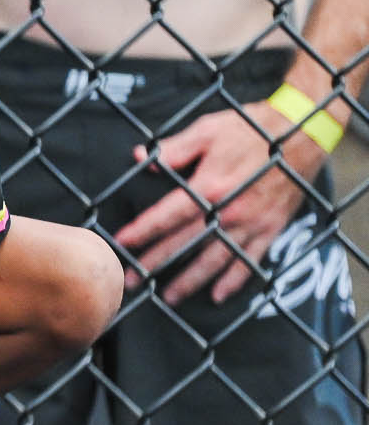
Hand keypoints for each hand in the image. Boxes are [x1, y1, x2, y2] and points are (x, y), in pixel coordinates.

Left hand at [111, 101, 325, 306]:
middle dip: (156, 263)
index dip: (143, 230)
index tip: (121, 243)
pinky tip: (218, 295)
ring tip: (169, 297)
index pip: (167, 214)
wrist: (303, 133)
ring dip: (191, 281)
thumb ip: (174, 148)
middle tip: (131, 281)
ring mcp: (252, 222)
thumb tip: (139, 158)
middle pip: (186, 243)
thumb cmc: (251, 127)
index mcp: (210, 185)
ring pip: (216, 260)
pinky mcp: (271, 228)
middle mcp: (230, 210)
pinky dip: (235, 281)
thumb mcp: (208, 129)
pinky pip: (251, 261)